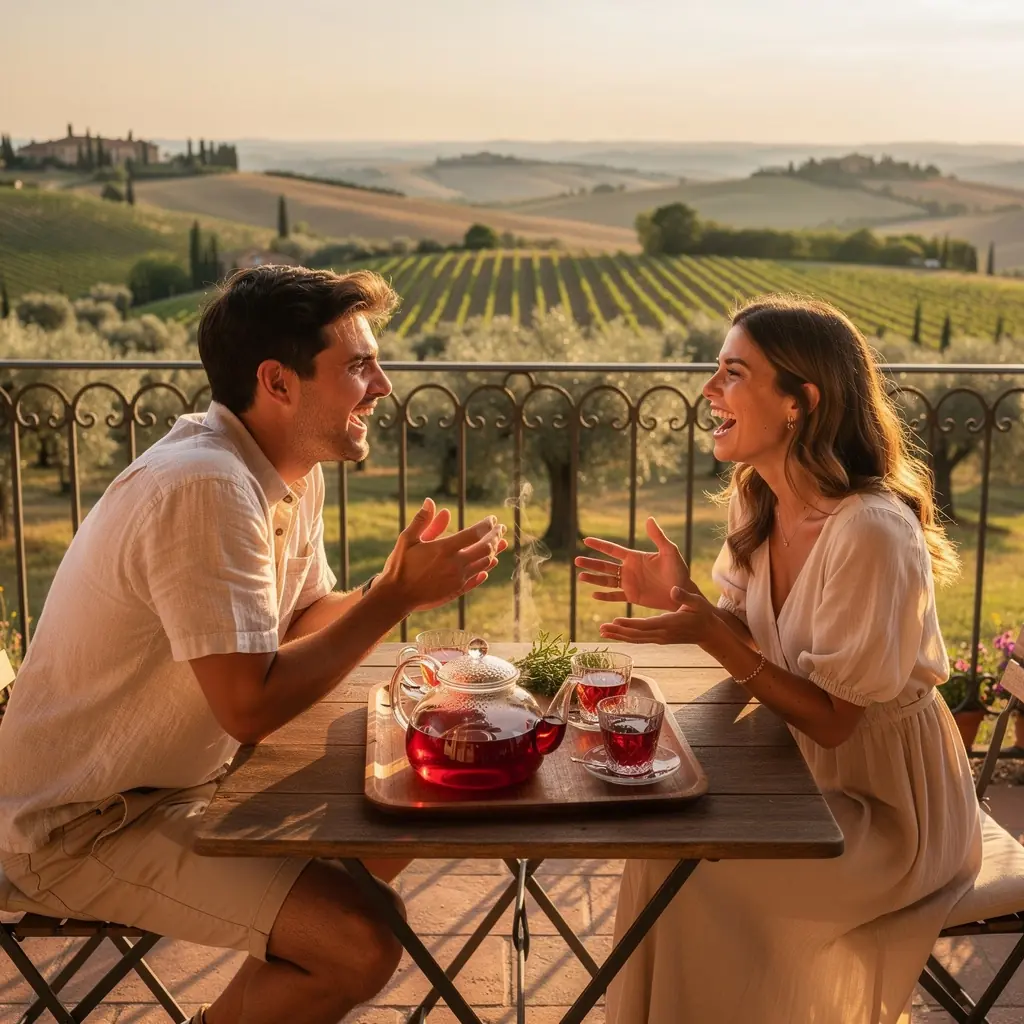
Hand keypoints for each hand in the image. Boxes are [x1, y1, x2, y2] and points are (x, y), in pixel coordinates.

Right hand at [378, 498, 506, 612]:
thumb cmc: (400, 566)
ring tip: (500, 543)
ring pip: (485, 563)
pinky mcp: (457, 591)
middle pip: (486, 548)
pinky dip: (486, 569)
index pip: (475, 533)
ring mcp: (458, 579)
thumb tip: (430, 501)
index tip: (492, 519)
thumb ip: (423, 521)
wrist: (396, 597)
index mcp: (445, 549)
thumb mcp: (407, 539)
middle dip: (496, 537)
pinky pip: (477, 579)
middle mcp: (456, 564)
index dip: (487, 525)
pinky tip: (489, 565)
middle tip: (500, 529)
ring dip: (494, 552)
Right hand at [574, 517, 690, 611]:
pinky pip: (615, 596)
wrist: (682, 592)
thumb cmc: (679, 571)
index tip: (585, 540)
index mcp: (635, 557)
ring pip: (606, 580)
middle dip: (591, 563)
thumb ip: (658, 537)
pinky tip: (593, 594)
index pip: (612, 550)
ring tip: (580, 576)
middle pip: (605, 565)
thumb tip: (649, 519)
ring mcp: (629, 583)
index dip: (599, 545)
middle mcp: (629, 569)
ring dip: (593, 578)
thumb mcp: (669, 552)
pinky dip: (604, 596)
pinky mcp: (632, 596)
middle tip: (576, 560)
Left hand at [598, 579, 716, 645]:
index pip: (645, 625)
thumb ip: (684, 597)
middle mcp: (661, 634)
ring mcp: (659, 639)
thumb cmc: (702, 614)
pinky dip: (626, 637)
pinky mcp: (658, 639)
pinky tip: (616, 633)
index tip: (615, 621)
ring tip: (602, 632)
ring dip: (619, 636)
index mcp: (669, 623)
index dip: (629, 624)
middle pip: (636, 635)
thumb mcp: (696, 602)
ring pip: (635, 639)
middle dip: (618, 632)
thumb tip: (673, 590)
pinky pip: (639, 639)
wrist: (709, 632)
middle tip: (601, 629)